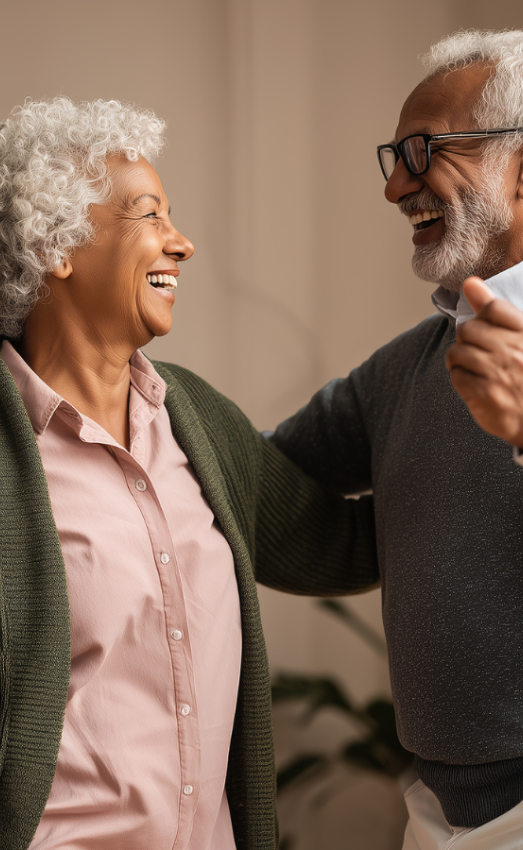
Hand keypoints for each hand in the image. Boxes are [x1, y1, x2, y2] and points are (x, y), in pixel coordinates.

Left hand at [446, 276, 522, 445]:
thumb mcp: (520, 338)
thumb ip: (495, 311)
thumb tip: (470, 282)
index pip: (494, 308)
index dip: (483, 317)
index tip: (484, 327)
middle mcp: (513, 351)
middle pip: (468, 330)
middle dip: (467, 340)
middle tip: (476, 352)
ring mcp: (498, 373)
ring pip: (457, 352)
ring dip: (460, 360)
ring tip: (472, 367)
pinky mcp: (484, 394)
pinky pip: (457, 376)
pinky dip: (460, 379)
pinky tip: (472, 383)